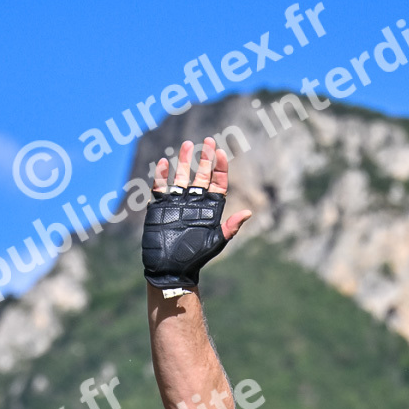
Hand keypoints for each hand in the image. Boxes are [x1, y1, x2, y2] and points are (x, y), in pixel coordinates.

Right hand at [143, 137, 251, 292]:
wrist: (171, 268)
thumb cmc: (195, 257)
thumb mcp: (216, 241)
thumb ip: (230, 227)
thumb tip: (248, 213)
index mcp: (209, 208)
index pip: (217, 183)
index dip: (220, 167)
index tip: (220, 153)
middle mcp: (193, 202)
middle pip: (200, 175)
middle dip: (204, 158)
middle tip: (208, 140)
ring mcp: (176, 202)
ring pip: (181, 176)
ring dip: (184, 160)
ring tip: (188, 144)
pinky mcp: (160, 206)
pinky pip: (160, 186)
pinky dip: (161, 174)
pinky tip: (164, 162)